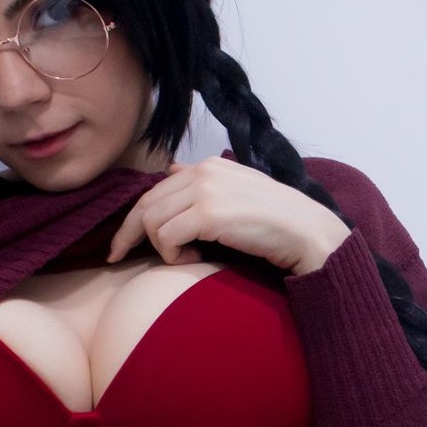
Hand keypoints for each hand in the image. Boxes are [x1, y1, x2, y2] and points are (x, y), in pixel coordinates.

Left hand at [106, 157, 349, 275]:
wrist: (308, 233)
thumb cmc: (278, 223)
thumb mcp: (238, 193)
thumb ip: (203, 183)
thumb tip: (171, 170)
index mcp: (209, 166)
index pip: (156, 189)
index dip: (133, 219)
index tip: (120, 245)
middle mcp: (204, 171)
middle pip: (145, 203)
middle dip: (128, 234)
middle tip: (118, 258)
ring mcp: (206, 190)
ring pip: (152, 220)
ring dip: (161, 248)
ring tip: (187, 259)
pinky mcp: (208, 213)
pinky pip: (166, 236)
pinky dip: (172, 255)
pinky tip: (195, 260)